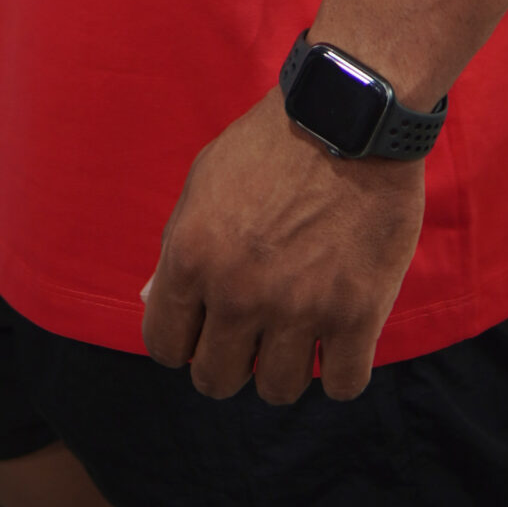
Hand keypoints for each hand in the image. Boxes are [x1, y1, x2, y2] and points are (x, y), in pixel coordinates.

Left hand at [140, 89, 423, 403]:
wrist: (348, 115)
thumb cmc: (269, 143)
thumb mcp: (205, 181)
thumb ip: (176, 247)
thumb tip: (150, 300)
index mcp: (193, 257)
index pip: (164, 346)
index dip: (183, 341)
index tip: (207, 327)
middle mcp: (239, 291)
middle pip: (216, 379)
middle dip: (231, 361)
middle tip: (254, 332)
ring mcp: (299, 307)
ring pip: (278, 391)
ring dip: (285, 368)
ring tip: (298, 332)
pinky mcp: (357, 312)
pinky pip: (343, 384)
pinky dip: (340, 370)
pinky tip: (339, 339)